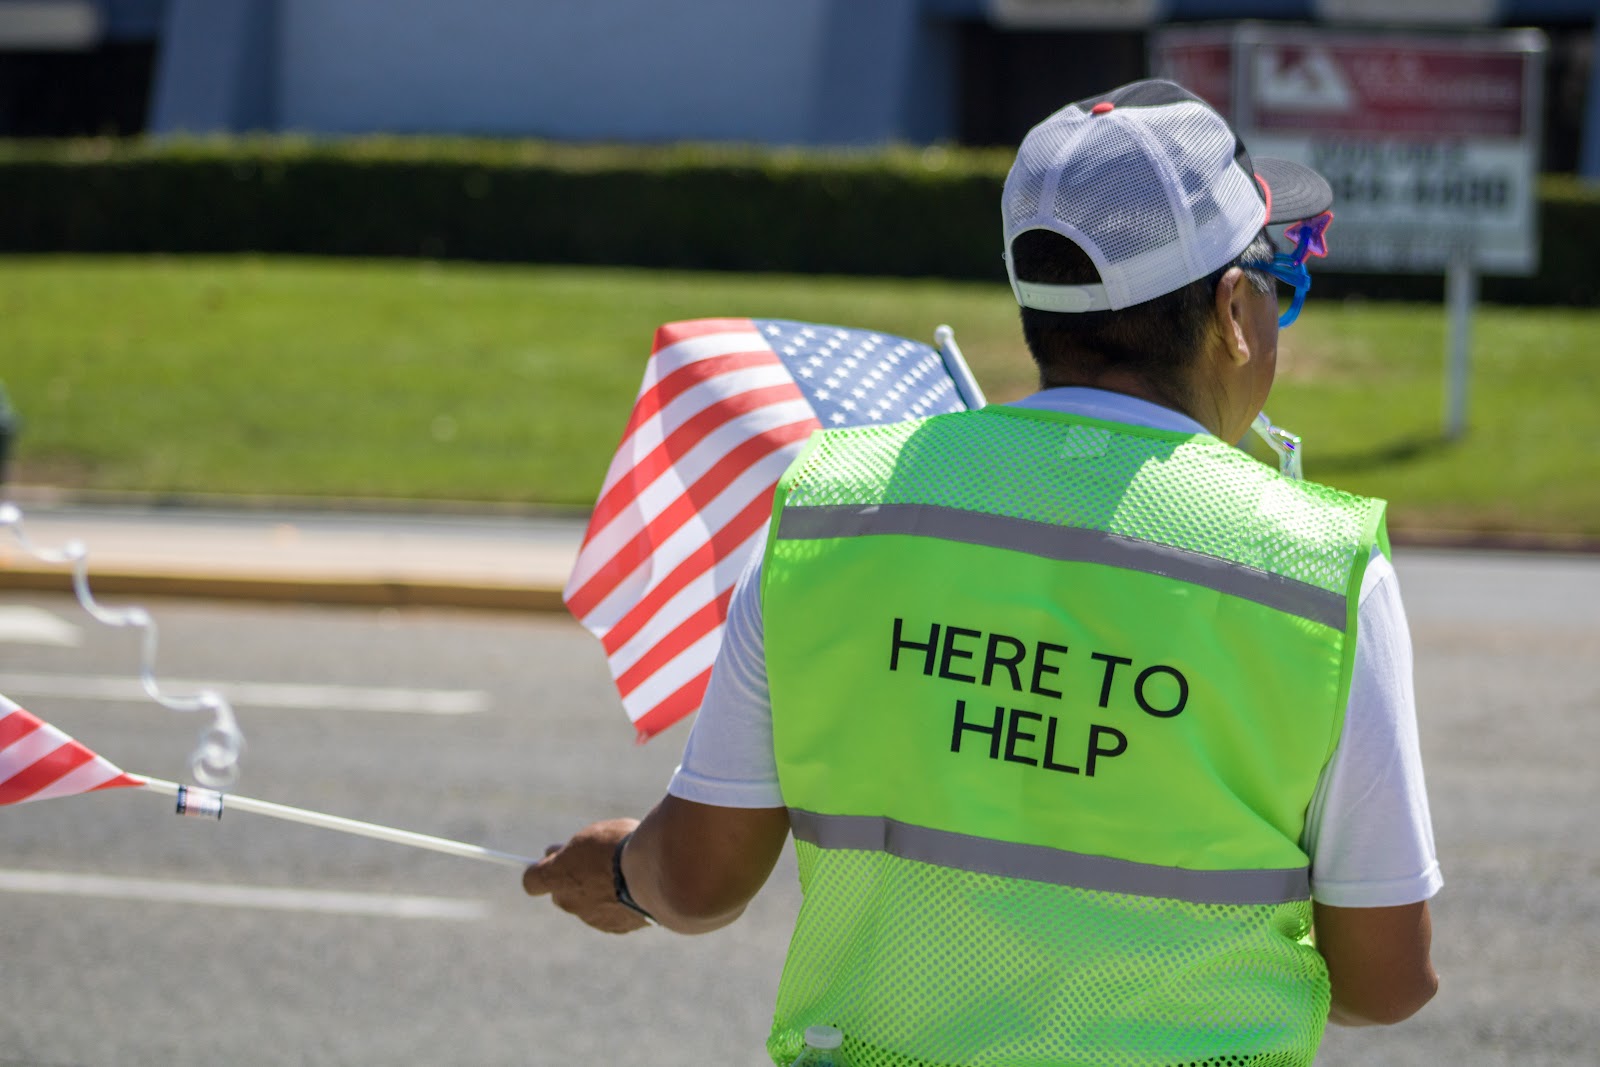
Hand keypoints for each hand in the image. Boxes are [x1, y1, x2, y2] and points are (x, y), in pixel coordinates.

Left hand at [522, 817, 649, 933]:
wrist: (655, 872)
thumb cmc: (621, 845)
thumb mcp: (591, 835)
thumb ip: (571, 849)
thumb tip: (554, 853)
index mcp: (556, 876)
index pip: (531, 880)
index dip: (541, 871)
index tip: (554, 859)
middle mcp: (568, 901)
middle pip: (561, 894)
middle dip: (573, 882)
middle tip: (593, 863)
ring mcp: (591, 918)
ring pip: (588, 906)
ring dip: (599, 893)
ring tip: (624, 873)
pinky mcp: (615, 928)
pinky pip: (612, 914)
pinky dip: (619, 904)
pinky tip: (636, 888)